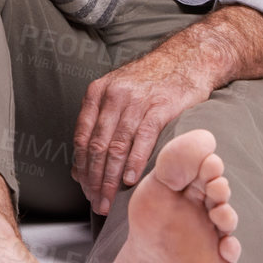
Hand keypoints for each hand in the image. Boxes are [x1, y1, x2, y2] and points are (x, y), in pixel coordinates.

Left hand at [72, 45, 211, 216]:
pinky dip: (134, 162)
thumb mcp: (116, 95)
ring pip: (116, 146)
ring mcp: (136, 101)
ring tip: (110, 200)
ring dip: (110, 178)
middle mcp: (113, 95)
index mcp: (97, 92)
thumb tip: (78, 169)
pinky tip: (130, 181)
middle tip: (96, 203)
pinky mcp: (159, 107)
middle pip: (97, 145)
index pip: (82, 137)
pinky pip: (142, 139)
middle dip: (94, 179)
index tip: (84, 189)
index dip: (81, 168)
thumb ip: (98, 127)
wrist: (185, 60)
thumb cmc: (149, 84)